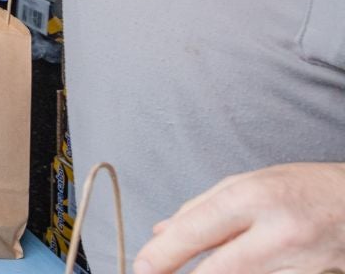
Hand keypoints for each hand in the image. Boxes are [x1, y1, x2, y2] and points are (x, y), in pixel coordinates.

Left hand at [134, 162, 344, 273]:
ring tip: (210, 262)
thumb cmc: (304, 188)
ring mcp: (299, 264)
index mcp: (254, 198)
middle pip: (216, 270)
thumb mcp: (249, 182)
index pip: (196, 231)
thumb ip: (201, 207)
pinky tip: (242, 266)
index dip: (163, 254)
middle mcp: (277, 234)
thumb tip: (162, 232)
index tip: (143, 266)